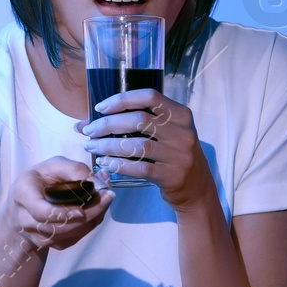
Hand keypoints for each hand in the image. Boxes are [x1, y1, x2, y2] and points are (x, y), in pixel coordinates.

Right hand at [0, 157, 112, 257]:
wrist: (26, 204)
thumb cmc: (41, 180)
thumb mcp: (53, 166)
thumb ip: (74, 169)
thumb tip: (98, 180)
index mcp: (23, 195)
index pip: (41, 212)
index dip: (61, 214)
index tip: (81, 211)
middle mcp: (27, 220)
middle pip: (61, 227)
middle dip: (89, 213)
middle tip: (108, 195)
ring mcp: (39, 236)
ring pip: (71, 233)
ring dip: (93, 217)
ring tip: (106, 198)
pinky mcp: (53, 244)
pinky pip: (76, 236)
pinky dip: (90, 223)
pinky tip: (98, 209)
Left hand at [80, 89, 215, 209]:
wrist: (197, 189)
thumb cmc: (174, 156)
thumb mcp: (168, 134)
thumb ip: (138, 124)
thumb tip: (89, 121)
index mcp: (181, 115)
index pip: (150, 97)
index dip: (123, 99)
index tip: (101, 108)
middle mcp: (182, 132)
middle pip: (139, 120)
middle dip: (108, 124)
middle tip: (89, 131)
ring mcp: (178, 155)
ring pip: (137, 145)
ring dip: (108, 145)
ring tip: (91, 147)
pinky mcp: (171, 176)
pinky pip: (140, 168)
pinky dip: (119, 165)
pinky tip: (105, 163)